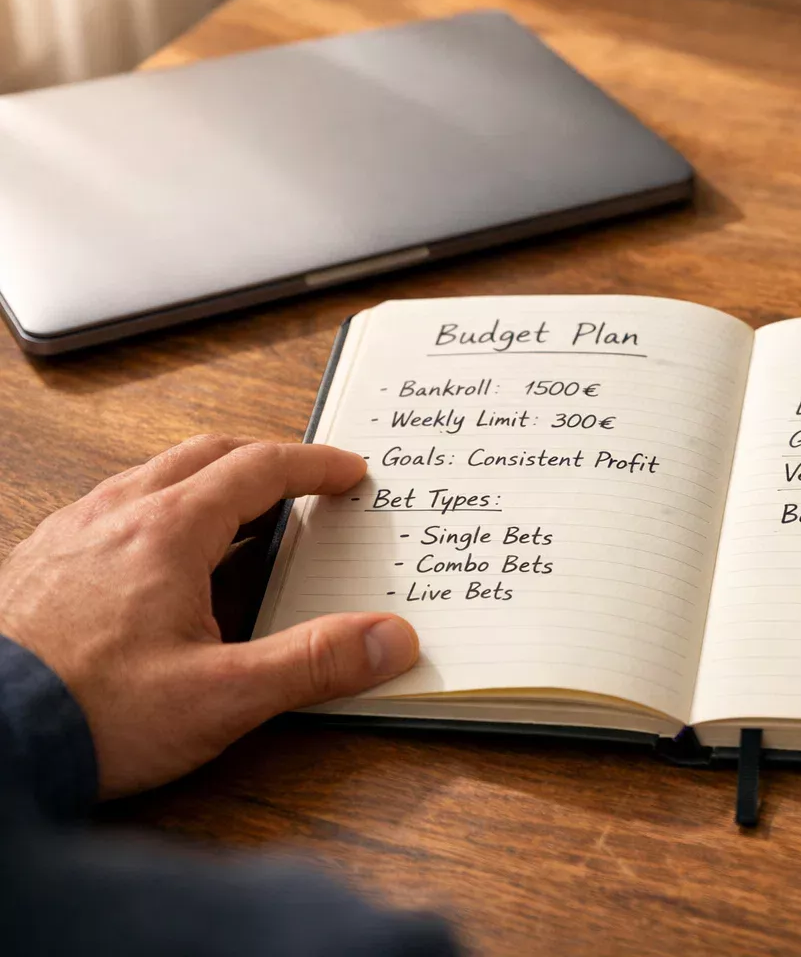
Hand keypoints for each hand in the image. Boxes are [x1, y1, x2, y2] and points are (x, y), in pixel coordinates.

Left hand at [0, 436, 418, 798]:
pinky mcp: (40, 564)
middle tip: (303, 480)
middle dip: (263, 460)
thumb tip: (390, 638)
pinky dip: (158, 509)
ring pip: (153, 478)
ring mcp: (71, 535)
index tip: (348, 472)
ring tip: (240, 516)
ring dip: (208, 481)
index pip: (260, 469)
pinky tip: (159, 559)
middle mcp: (116, 515)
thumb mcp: (223, 696)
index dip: (314, 466)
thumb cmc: (90, 716)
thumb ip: (315, 662)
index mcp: (169, 530)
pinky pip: (111, 509)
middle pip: (205, 456)